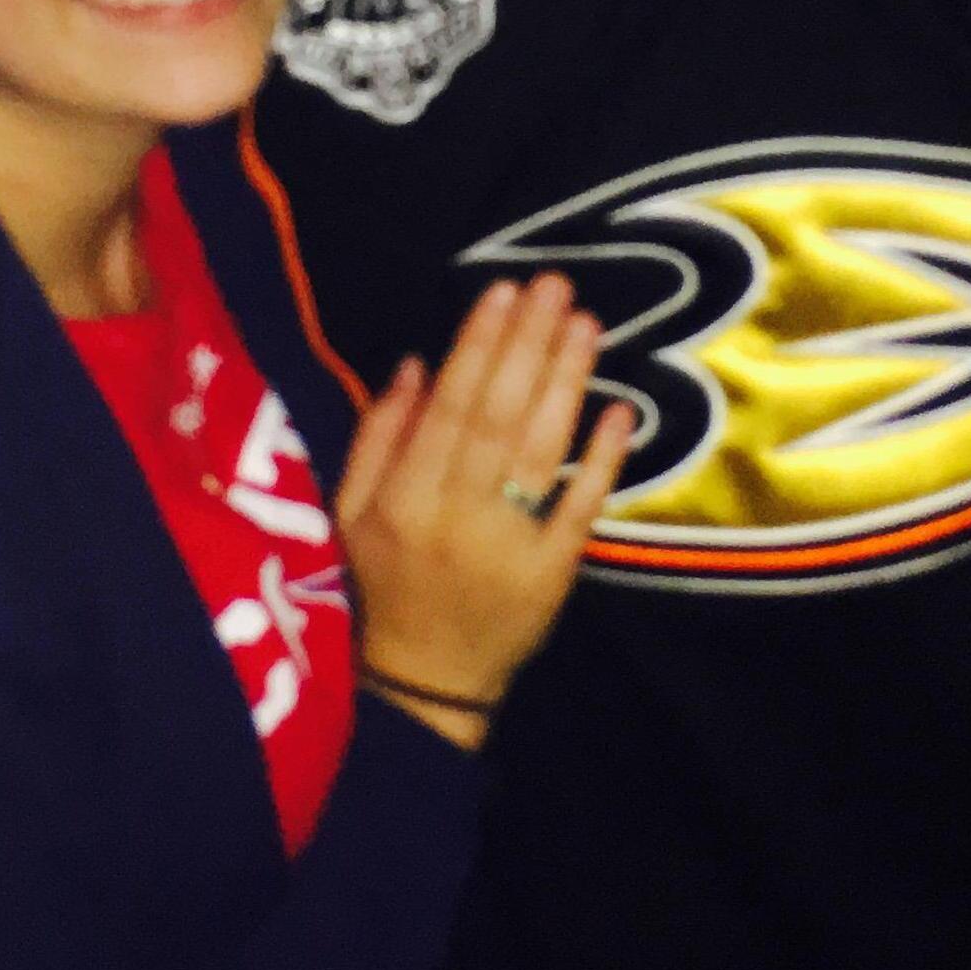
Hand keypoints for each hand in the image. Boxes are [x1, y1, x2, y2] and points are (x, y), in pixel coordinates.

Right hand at [336, 273, 634, 749]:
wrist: (422, 684)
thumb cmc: (380, 585)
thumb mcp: (350, 513)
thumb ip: (377, 437)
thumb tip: (413, 362)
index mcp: (403, 500)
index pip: (448, 410)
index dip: (476, 347)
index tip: (500, 291)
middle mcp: (457, 517)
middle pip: (499, 419)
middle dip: (527, 346)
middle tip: (554, 285)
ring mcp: (510, 546)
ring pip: (540, 452)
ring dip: (565, 383)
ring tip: (585, 323)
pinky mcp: (552, 573)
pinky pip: (580, 509)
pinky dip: (601, 459)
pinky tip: (621, 409)